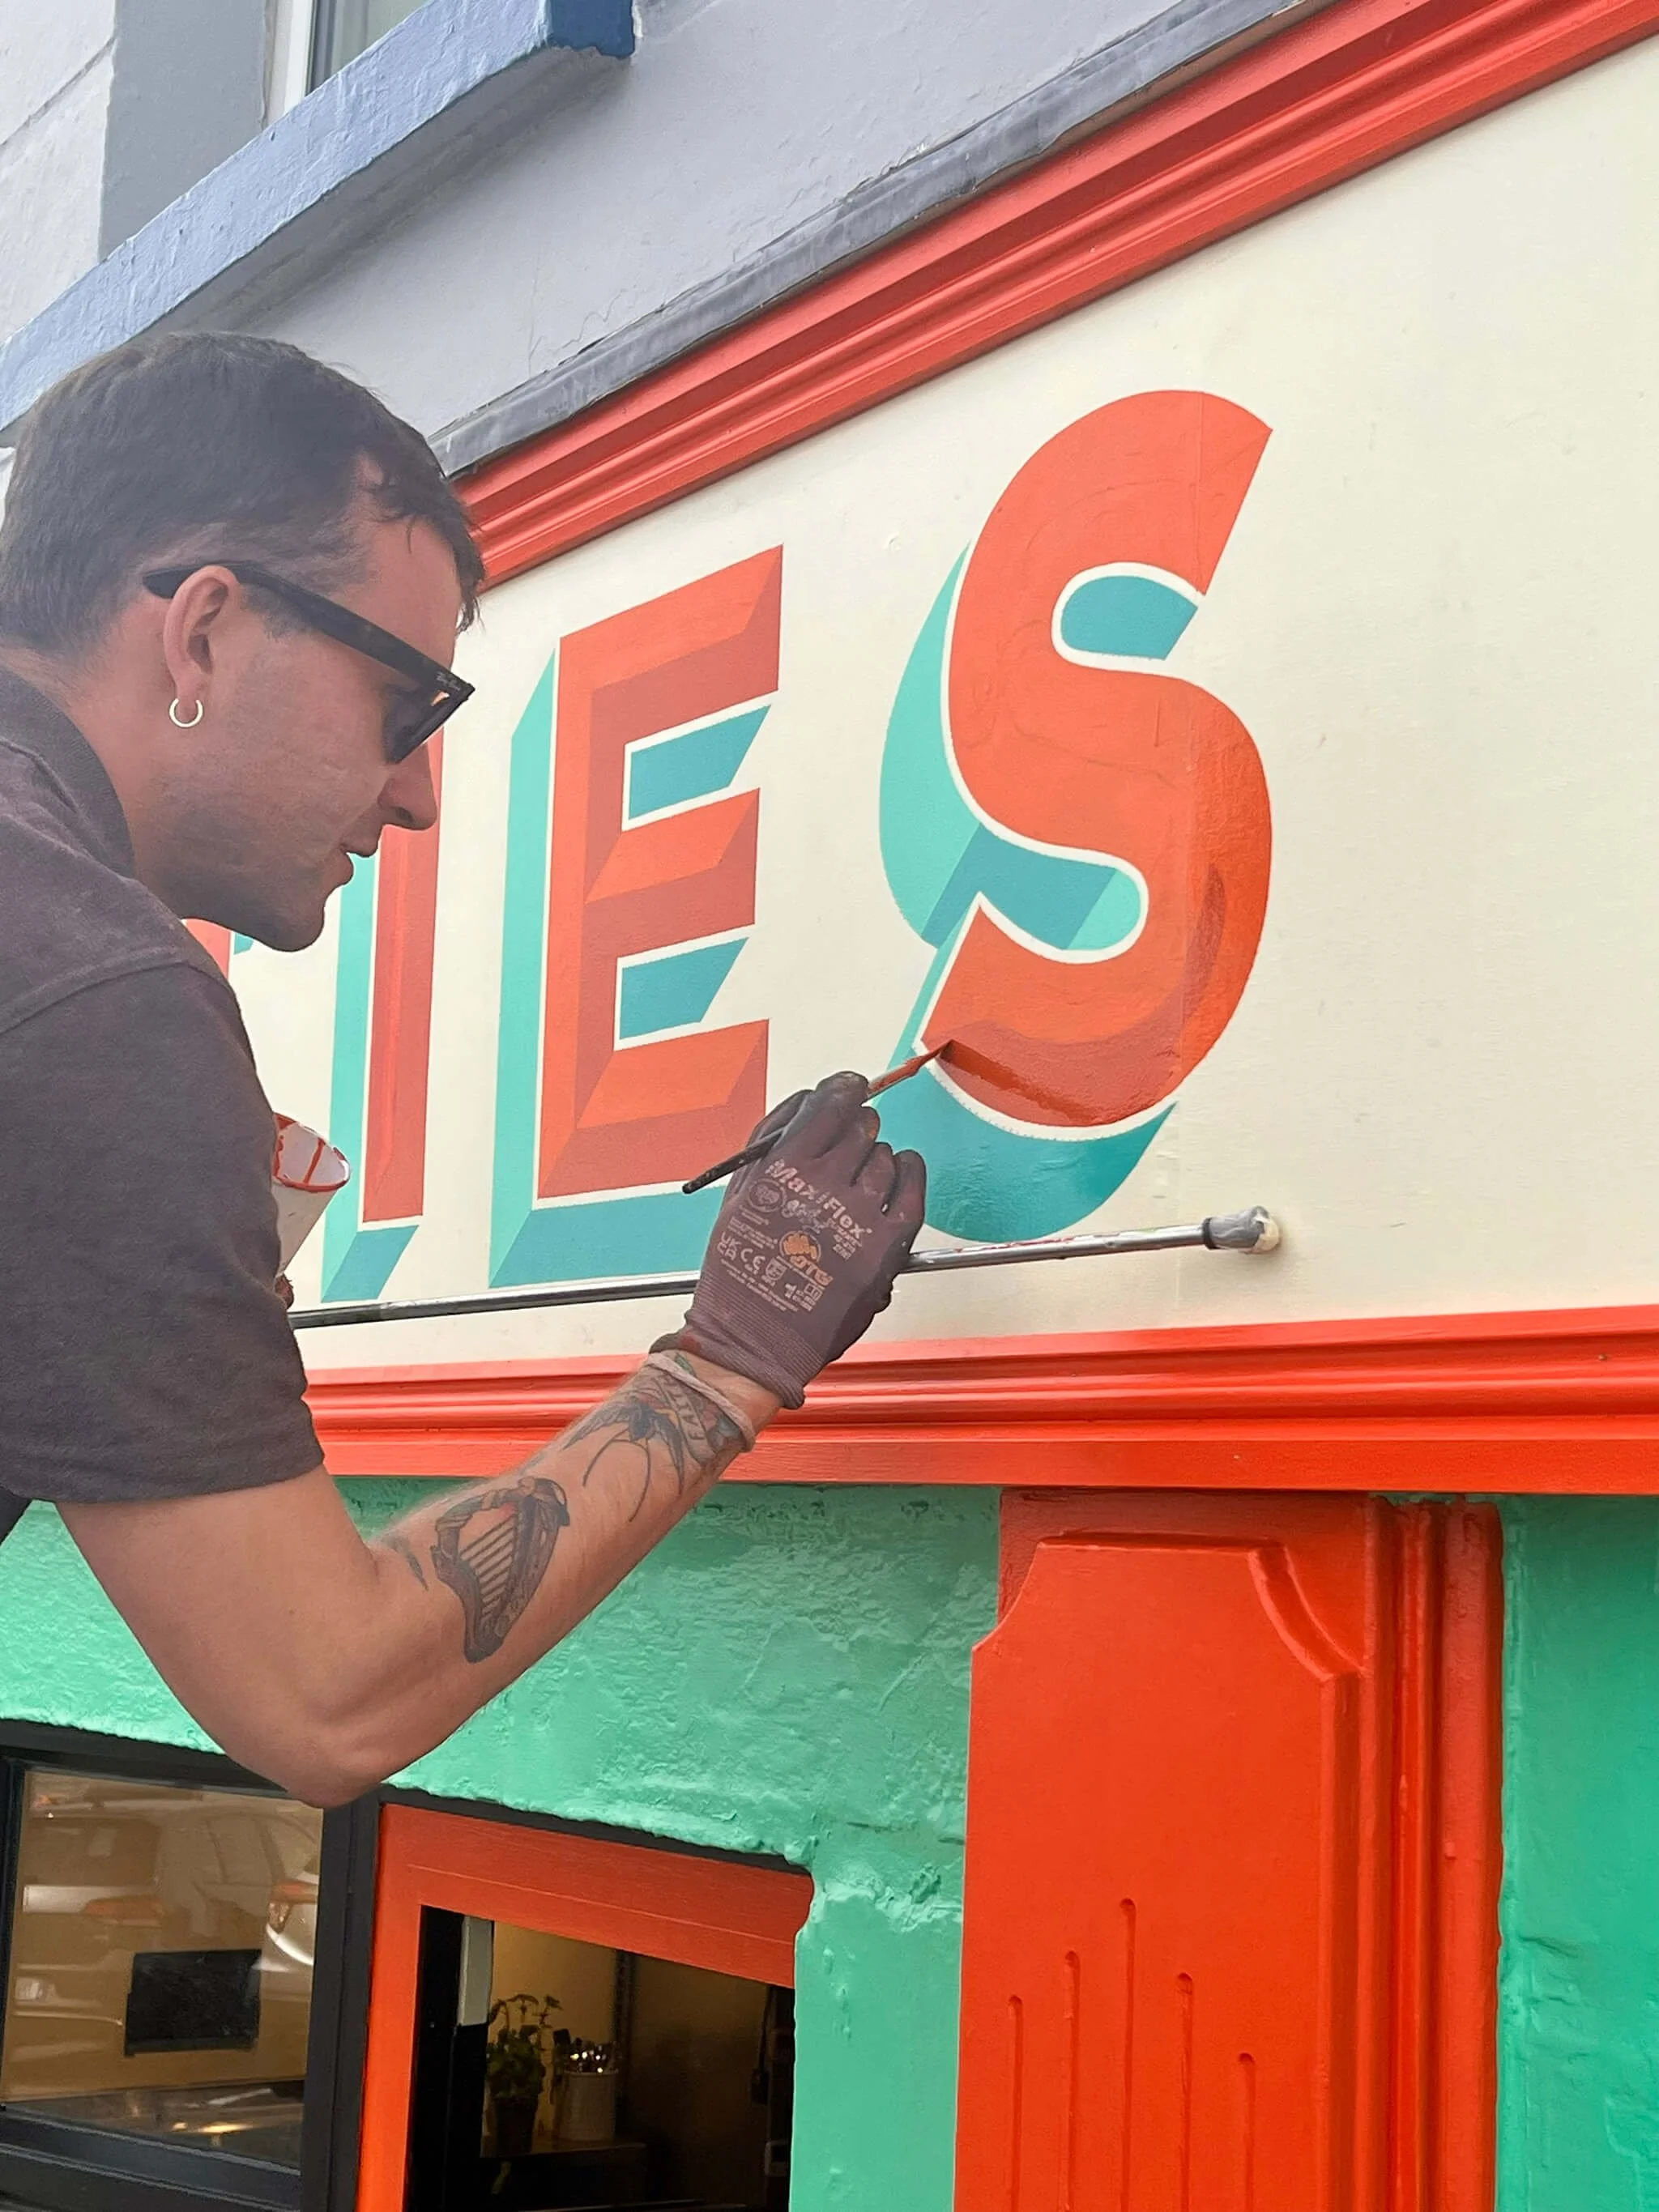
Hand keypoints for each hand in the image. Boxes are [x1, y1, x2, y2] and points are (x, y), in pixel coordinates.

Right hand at [656, 1073, 925, 1406]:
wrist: (755, 1343)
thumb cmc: (740, 1275)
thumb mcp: (737, 1197)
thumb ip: (770, 1143)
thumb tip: (808, 1102)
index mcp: (781, 1171)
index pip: (828, 1104)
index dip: (843, 1091)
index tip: (850, 1090)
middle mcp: (823, 1187)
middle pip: (861, 1126)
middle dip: (855, 1130)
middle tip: (845, 1149)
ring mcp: (860, 1216)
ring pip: (886, 1157)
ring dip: (875, 1161)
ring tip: (856, 1185)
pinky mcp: (887, 1246)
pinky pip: (913, 1189)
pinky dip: (910, 1174)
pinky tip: (901, 1173)